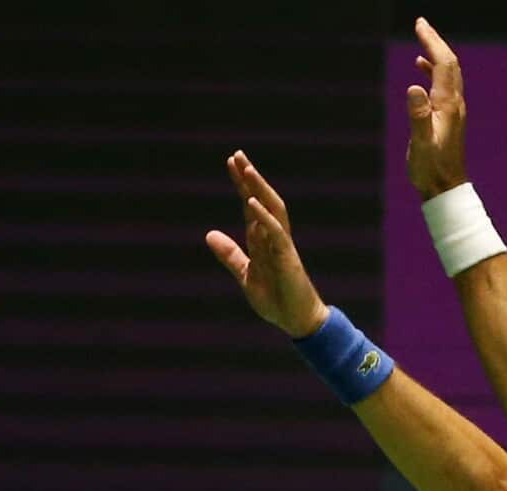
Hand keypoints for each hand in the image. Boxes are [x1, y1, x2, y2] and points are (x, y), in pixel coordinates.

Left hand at [205, 150, 329, 337]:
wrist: (296, 321)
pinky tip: (251, 202)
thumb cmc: (276, 298)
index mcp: (263, 240)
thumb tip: (210, 234)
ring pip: (273, 209)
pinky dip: (263, 216)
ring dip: (259, 189)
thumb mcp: (246, 274)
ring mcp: (282, 246)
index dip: (242, 184)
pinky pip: (276, 232)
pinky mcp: (287, 258)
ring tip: (247, 169)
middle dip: (251, 178)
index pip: (250, 205)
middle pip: (263, 199)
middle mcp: (274, 237)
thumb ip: (230, 254)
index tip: (232, 162)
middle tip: (238, 154)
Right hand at [406, 17, 468, 200]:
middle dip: (435, 41)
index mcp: (447, 105)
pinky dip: (433, 70)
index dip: (432, 42)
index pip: (443, 64)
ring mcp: (453, 110)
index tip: (420, 24)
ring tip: (422, 38)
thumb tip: (415, 87)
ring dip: (436, 53)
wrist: (445, 188)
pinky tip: (421, 68)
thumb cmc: (431, 169)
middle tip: (420, 24)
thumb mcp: (421, 143)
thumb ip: (418, 115)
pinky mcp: (448, 117)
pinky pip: (442, 85)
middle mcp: (454, 103)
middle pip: (449, 63)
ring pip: (448, 73)